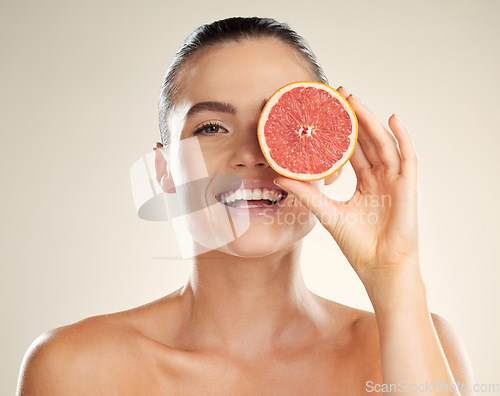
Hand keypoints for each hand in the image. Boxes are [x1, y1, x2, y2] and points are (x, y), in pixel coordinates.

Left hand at [274, 87, 419, 288]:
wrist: (380, 267)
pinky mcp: (409, 186)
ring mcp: (396, 180)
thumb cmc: (358, 244)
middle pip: (367, 141)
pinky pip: (409, 156)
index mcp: (365, 183)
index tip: (326, 113)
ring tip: (355, 100)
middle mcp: (381, 177)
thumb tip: (279, 177)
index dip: (340, 131)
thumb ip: (307, 193)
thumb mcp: (327, 212)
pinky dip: (403, 137)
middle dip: (354, 118)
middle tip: (337, 96)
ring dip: (371, 121)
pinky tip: (392, 118)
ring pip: (384, 143)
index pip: (352, 150)